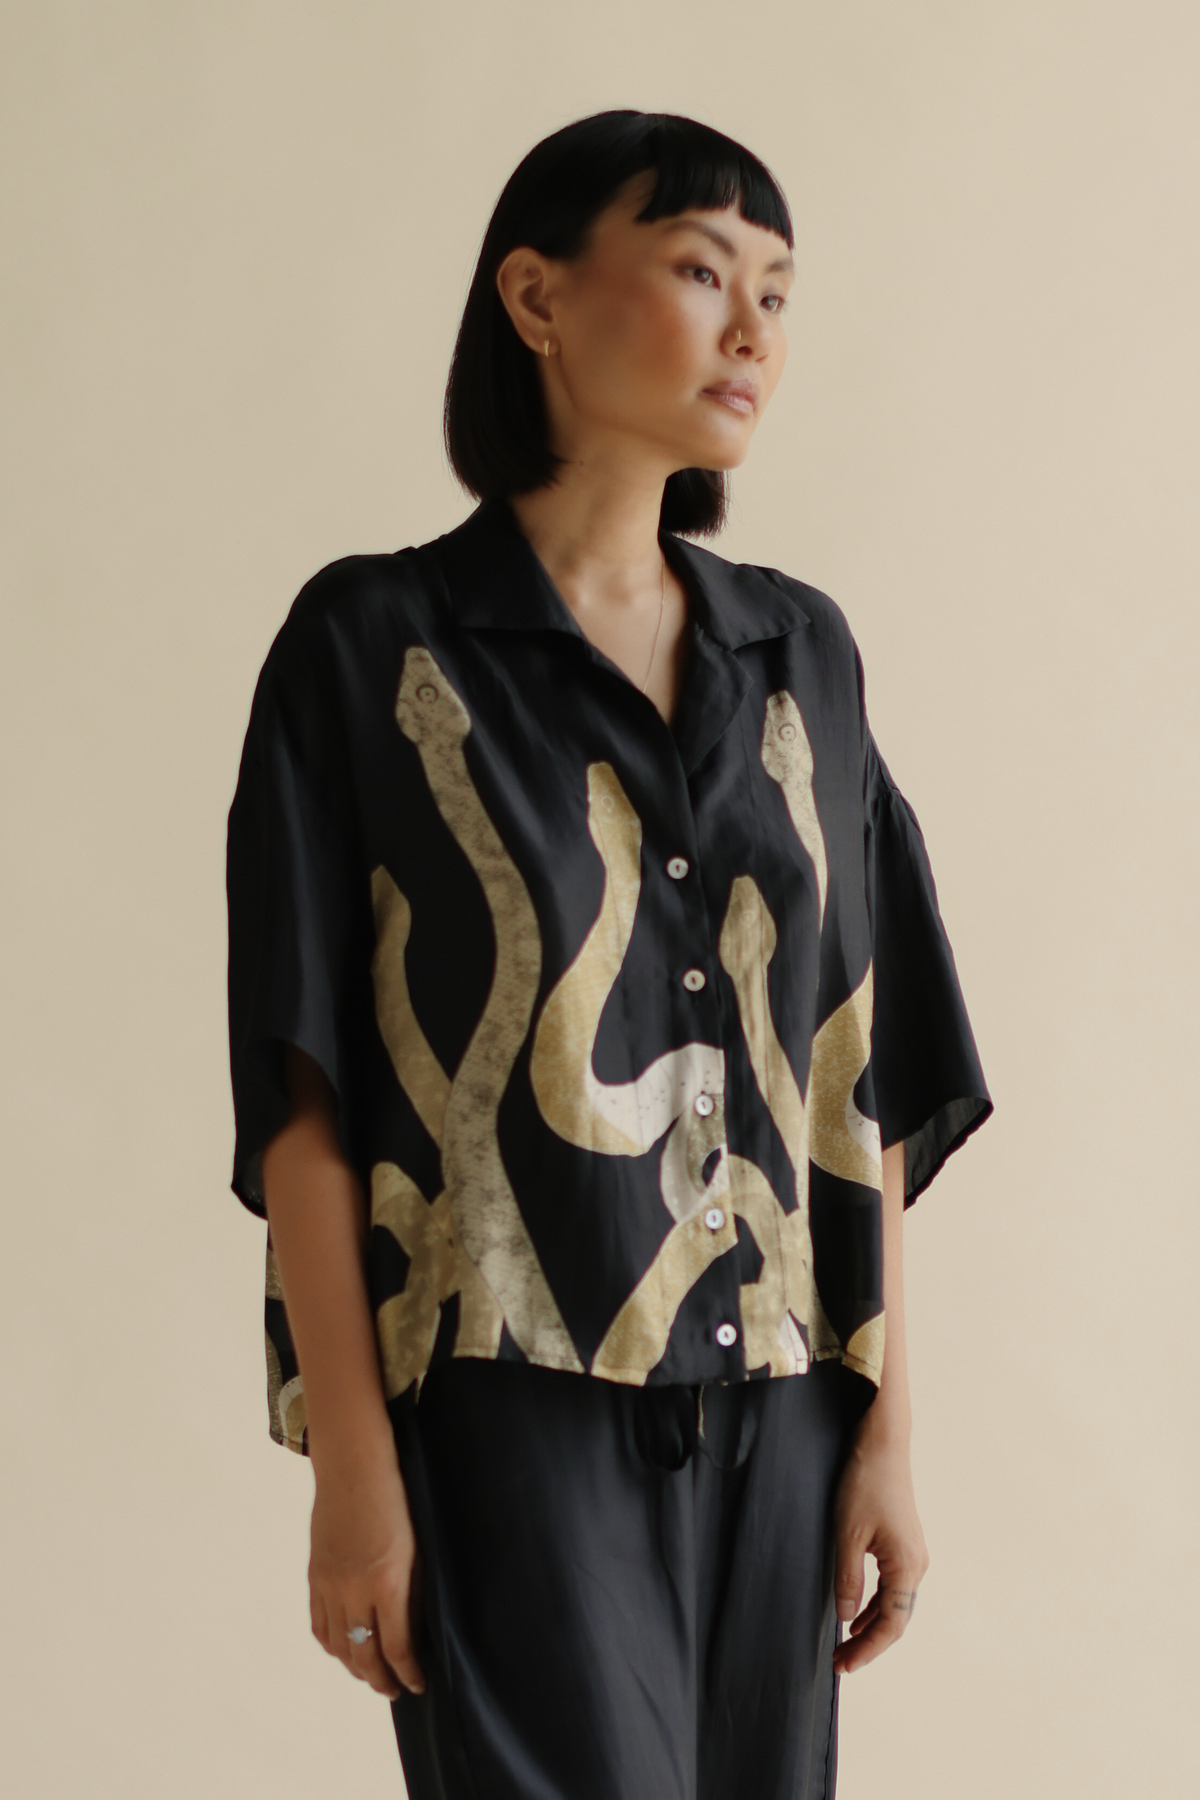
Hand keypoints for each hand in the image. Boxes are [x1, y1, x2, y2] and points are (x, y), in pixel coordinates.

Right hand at [308, 1448, 426, 1699]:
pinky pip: (319, 1624)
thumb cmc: (396, 1500)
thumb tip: (411, 1631)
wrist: (354, 1465)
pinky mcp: (315, 1575)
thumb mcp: (416, 1548)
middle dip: (381, 1680)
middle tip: (395, 1690)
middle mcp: (354, 1590)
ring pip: (338, 1645)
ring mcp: (329, 1584)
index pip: (397, 1647)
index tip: (418, 1684)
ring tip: (371, 1674)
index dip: (408, 1673)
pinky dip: (332, 1644)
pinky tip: (344, 1648)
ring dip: (355, 1667)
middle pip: (364, 1654)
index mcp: (387, 1582)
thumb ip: (411, 1592)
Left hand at [831, 1412, 928, 1675]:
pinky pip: (892, 1586)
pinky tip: (856, 1612)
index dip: (866, 1650)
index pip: (890, 1625)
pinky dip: (874, 1604)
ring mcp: (912, 1554)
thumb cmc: (864, 1482)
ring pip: (894, 1604)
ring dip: (870, 1625)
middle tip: (838, 1661)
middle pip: (895, 1619)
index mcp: (906, 1567)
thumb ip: (847, 1578)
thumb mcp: (847, 1533)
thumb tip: (846, 1617)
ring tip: (844, 1644)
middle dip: (867, 1644)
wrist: (882, 1442)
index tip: (842, 1665)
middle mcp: (916, 1564)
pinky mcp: (903, 1543)